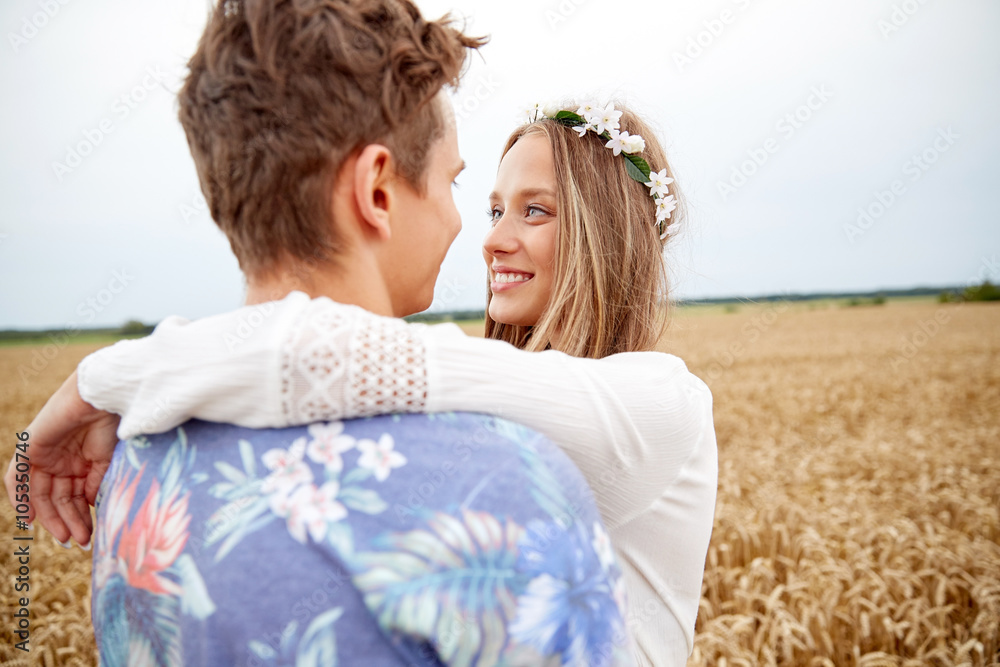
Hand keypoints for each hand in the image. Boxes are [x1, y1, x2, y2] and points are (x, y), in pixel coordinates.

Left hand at [4, 370, 119, 545]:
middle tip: (80, 540)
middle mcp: (61, 461)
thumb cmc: (112, 424)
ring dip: (53, 517)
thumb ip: (95, 485)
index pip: (74, 497)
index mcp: (81, 463)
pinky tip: (31, 518)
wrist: (103, 399)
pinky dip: (21, 498)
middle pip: (58, 499)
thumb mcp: (108, 462)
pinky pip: (18, 478)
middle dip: (68, 521)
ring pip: (42, 495)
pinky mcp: (30, 448)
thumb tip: (90, 508)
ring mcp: (45, 455)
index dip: (80, 518)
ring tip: (68, 535)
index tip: (90, 537)